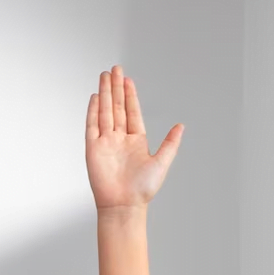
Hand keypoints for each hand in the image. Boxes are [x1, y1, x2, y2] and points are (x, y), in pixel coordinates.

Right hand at [85, 65, 182, 210]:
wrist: (124, 205)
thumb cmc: (142, 189)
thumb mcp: (162, 162)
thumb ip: (170, 143)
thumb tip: (181, 126)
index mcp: (136, 140)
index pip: (132, 112)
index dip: (130, 95)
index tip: (128, 80)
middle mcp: (120, 139)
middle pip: (116, 107)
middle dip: (116, 87)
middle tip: (116, 69)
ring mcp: (105, 142)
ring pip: (105, 111)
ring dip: (105, 93)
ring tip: (105, 76)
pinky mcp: (93, 148)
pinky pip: (92, 125)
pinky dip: (93, 110)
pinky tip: (94, 97)